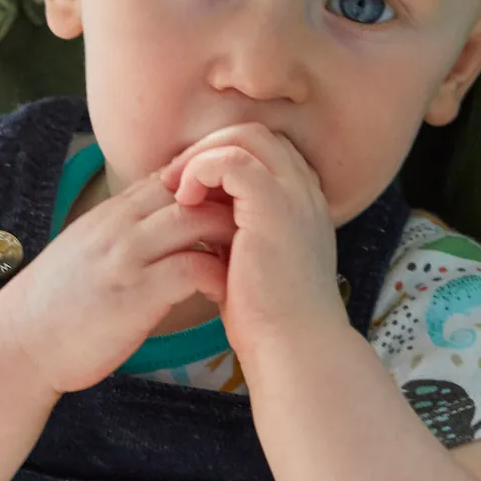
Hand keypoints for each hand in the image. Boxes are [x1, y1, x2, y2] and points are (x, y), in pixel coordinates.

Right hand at [0, 166, 232, 394]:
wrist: (15, 346)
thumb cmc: (54, 307)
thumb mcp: (85, 252)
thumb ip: (121, 234)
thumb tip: (158, 229)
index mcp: (109, 214)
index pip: (171, 176)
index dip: (208, 186)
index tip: (234, 207)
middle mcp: (119, 225)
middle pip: (192, 188)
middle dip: (229, 203)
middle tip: (255, 230)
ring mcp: (125, 257)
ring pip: (196, 220)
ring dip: (231, 236)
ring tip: (248, 259)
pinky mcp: (134, 294)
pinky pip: (193, 269)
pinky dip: (219, 276)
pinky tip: (227, 292)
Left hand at [165, 124, 344, 352]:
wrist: (293, 346)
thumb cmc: (269, 316)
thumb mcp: (252, 259)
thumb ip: (237, 228)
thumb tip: (199, 210)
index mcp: (303, 202)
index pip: (264, 150)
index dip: (224, 157)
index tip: (190, 186)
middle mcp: (305, 191)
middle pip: (256, 134)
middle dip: (210, 148)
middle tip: (176, 180)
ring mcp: (294, 195)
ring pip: (245, 137)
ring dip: (202, 156)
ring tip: (177, 188)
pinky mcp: (274, 207)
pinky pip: (232, 160)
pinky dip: (202, 170)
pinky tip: (185, 201)